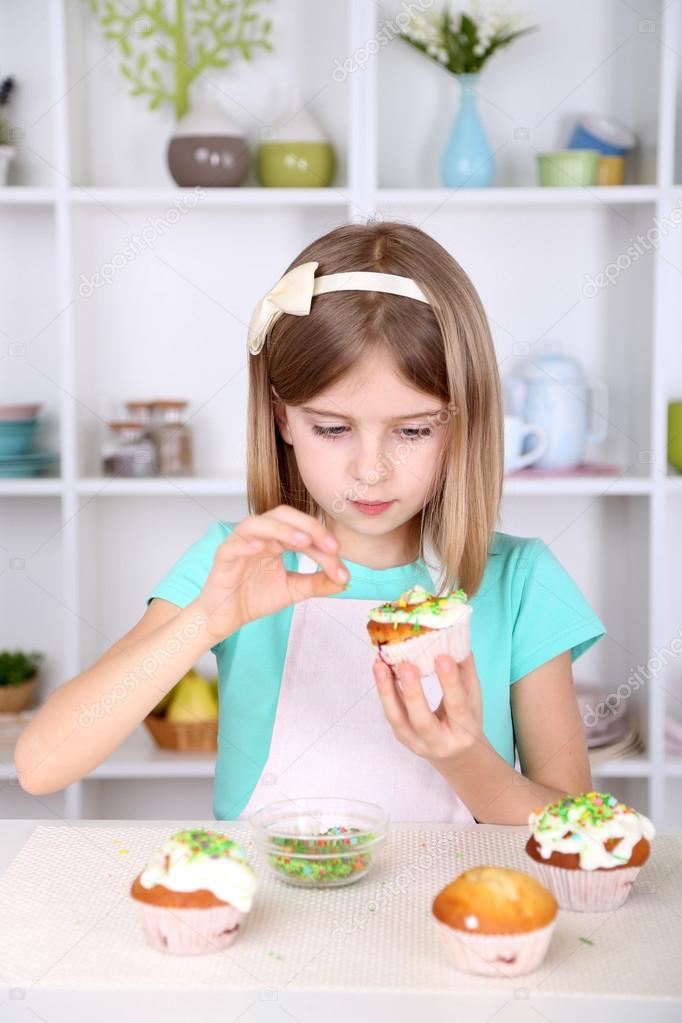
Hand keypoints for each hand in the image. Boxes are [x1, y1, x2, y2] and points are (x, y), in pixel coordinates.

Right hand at [194, 506, 348, 642]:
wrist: (225, 618)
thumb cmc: (254, 598)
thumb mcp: (293, 590)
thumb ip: (317, 583)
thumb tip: (345, 581)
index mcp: (277, 539)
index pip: (303, 531)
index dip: (323, 541)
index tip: (341, 559)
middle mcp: (259, 535)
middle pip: (283, 516)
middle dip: (309, 528)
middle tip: (331, 547)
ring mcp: (240, 543)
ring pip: (258, 523)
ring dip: (282, 529)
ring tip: (302, 542)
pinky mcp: (223, 557)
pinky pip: (233, 544)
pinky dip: (246, 542)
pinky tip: (261, 546)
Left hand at [372, 651, 484, 763]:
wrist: (456, 755)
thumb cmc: (466, 721)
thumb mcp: (474, 699)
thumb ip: (466, 671)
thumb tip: (456, 638)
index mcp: (464, 731)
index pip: (457, 706)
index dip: (450, 682)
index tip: (442, 657)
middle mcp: (439, 742)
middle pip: (422, 721)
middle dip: (413, 692)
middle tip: (406, 664)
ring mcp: (417, 743)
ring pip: (397, 719)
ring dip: (387, 690)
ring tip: (380, 664)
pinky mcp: (401, 737)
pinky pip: (390, 714)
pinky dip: (384, 691)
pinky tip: (380, 670)